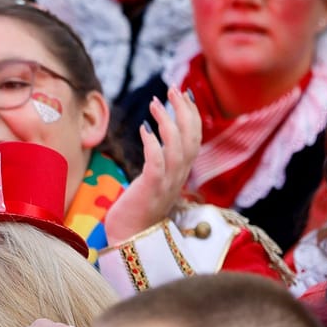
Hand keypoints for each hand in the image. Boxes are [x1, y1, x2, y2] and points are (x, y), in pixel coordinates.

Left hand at [105, 87, 202, 244]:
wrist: (130, 238)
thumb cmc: (139, 209)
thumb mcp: (156, 181)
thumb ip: (163, 162)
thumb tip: (158, 138)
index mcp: (183, 173)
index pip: (195, 138)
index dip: (192, 115)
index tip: (183, 94)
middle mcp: (180, 176)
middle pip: (191, 138)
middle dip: (184, 110)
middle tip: (173, 88)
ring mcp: (167, 184)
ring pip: (177, 147)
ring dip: (168, 122)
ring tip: (155, 103)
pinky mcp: (151, 189)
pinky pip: (157, 162)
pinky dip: (153, 144)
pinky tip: (143, 129)